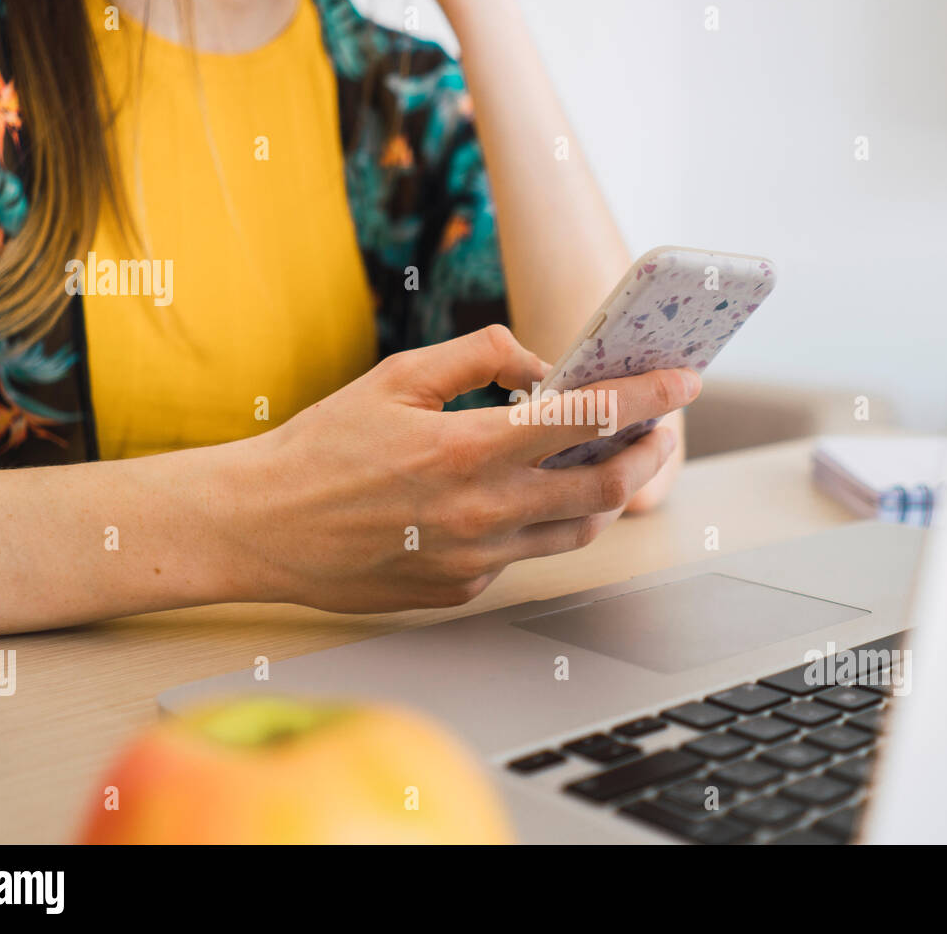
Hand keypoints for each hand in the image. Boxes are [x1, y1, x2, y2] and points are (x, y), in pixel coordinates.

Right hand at [230, 326, 699, 612]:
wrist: (262, 526)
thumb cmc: (322, 446)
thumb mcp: (396, 377)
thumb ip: (479, 358)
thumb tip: (542, 366)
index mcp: (467, 448)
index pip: (586, 418)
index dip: (647, 397)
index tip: (684, 381)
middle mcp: (481, 511)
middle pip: (605, 488)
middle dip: (648, 454)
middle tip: (659, 431)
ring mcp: (474, 560)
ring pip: (576, 530)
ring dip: (604, 495)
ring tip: (605, 463)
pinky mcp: (462, 590)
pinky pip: (523, 553)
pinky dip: (538, 521)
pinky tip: (519, 497)